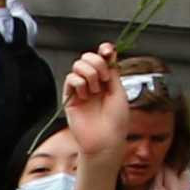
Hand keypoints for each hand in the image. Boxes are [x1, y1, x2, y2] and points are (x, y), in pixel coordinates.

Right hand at [61, 44, 130, 158]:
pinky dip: (80, 84)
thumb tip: (109, 52)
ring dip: (89, 74)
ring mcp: (81, 89)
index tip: (107, 50)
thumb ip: (113, 70)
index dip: (104, 50)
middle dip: (98, 63)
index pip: (102, 57)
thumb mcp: (120, 90)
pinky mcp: (69, 97)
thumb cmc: (116, 120)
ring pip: (78, 65)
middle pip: (88, 57)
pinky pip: (71, 79)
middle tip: (105, 79)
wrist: (105, 139)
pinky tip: (86, 96)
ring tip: (95, 90)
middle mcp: (93, 82)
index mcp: (107, 80)